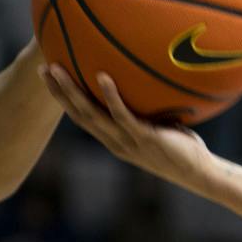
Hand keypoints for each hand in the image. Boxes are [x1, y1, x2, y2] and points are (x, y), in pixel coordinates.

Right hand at [42, 67, 213, 190]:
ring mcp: (128, 141)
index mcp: (114, 140)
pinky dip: (110, 96)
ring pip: (92, 115)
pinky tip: (102, 76)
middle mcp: (115, 142)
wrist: (199, 173)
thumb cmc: (182, 147)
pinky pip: (123, 115)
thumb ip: (146, 109)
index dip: (64, 100)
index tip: (50, 78)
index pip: (82, 119)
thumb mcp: (157, 126)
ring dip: (73, 92)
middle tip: (43, 69)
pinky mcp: (144, 138)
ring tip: (58, 68)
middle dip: (59, 93)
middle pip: (78, 115)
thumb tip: (146, 80)